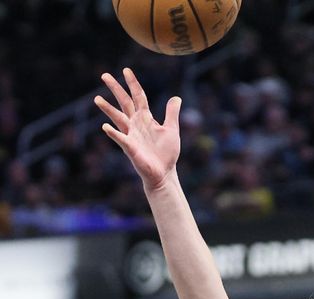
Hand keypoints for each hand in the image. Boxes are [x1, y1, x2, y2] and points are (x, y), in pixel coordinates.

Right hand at [95, 68, 181, 188]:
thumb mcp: (172, 129)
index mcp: (145, 119)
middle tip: (104, 75)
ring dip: (108, 109)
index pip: (138, 97)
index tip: (126, 70)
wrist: (164, 172)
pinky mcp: (130, 148)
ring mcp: (131, 135)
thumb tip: (176, 97)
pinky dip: (113, 133)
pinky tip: (105, 127)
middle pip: (124, 103)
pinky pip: (120, 138)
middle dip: (115, 89)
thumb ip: (171, 113)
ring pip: (117, 119)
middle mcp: (135, 124)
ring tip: (97, 99)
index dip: (132, 84)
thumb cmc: (166, 153)